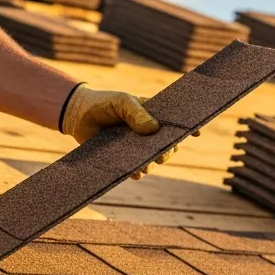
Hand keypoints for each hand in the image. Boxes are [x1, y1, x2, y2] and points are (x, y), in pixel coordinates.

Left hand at [60, 83, 193, 179]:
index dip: (187, 128)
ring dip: (152, 164)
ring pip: (153, 160)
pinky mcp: (123, 159)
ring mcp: (135, 147)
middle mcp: (147, 133)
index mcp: (152, 115)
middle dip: (168, 151)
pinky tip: (135, 172)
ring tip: (144, 164)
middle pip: (167, 146)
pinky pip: (135, 170)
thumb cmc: (104, 104)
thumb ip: (137, 113)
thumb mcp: (122, 102)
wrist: (78, 115)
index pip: (174, 122)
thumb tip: (154, 129)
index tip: (196, 132)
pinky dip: (137, 173)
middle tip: (162, 154)